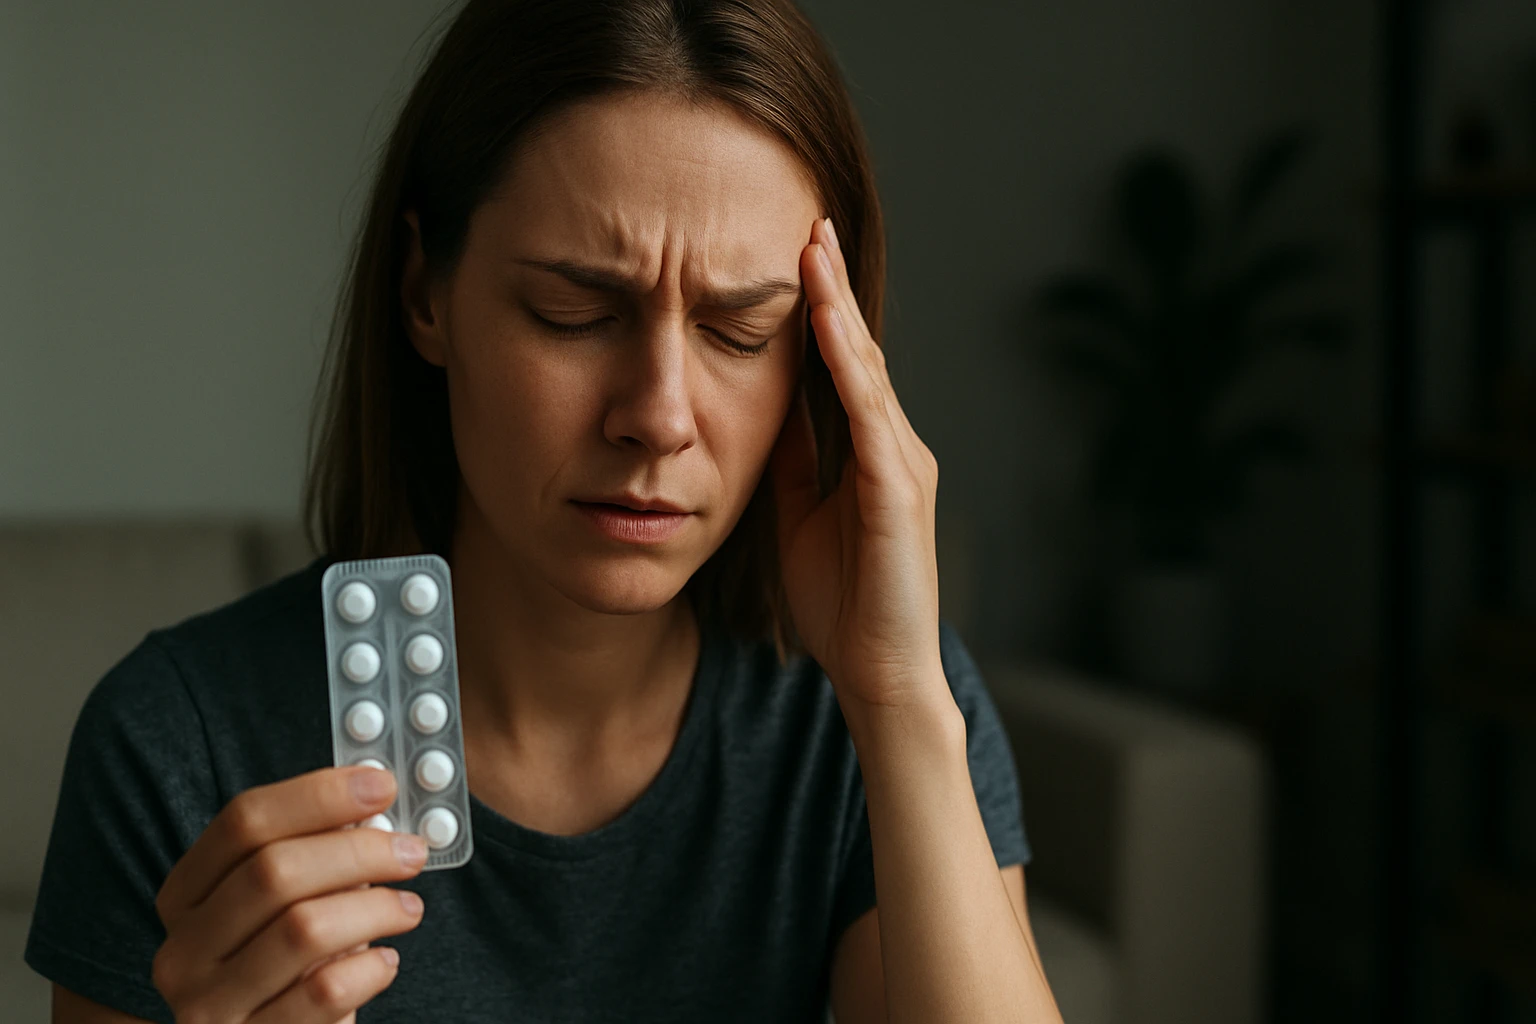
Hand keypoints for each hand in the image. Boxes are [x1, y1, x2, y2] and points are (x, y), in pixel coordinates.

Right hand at [151, 766, 426, 1022]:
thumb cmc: (292, 967)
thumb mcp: (287, 905)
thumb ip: (317, 854)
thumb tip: (375, 797)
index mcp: (186, 894)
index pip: (244, 821)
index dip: (319, 794)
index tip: (381, 785)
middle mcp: (183, 948)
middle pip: (274, 870)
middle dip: (359, 851)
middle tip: (411, 851)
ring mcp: (209, 1003)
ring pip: (303, 929)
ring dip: (375, 908)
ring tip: (407, 908)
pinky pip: (324, 991)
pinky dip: (369, 967)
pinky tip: (385, 960)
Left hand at [769, 216, 945, 711]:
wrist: (879, 673)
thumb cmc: (843, 603)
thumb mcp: (800, 516)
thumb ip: (792, 463)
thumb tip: (763, 410)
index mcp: (871, 454)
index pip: (841, 366)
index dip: (818, 311)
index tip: (792, 254)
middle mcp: (895, 448)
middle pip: (858, 352)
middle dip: (831, 288)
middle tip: (808, 222)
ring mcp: (902, 466)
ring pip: (867, 370)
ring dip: (838, 308)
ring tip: (814, 249)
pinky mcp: (898, 492)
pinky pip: (869, 414)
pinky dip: (846, 365)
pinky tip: (827, 324)